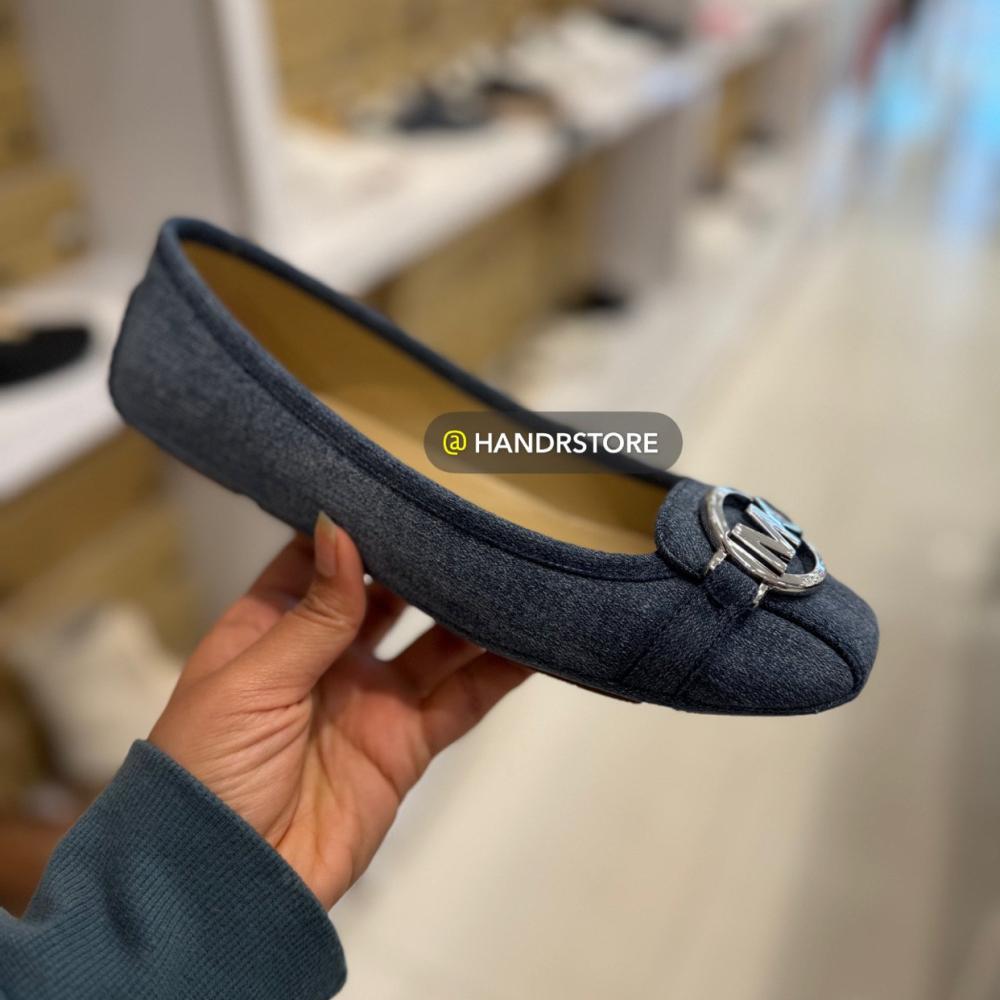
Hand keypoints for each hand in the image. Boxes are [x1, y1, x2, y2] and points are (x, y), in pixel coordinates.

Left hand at [150, 514, 529, 908]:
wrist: (224, 889)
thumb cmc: (208, 774)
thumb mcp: (252, 682)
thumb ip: (312, 611)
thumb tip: (341, 528)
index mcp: (271, 629)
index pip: (320, 559)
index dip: (359, 523)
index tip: (404, 484)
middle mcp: (326, 656)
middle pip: (388, 595)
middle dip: (426, 562)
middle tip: (477, 517)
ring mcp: (370, 699)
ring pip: (436, 642)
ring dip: (474, 611)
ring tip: (518, 568)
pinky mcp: (405, 745)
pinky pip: (460, 699)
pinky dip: (498, 672)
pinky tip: (532, 641)